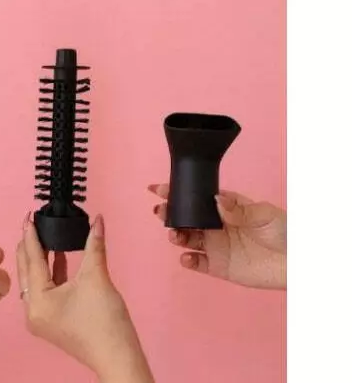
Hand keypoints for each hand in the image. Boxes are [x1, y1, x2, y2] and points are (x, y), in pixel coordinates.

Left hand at [16, 214, 153, 382]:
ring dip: (40, 257)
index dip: (31, 235)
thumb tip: (98, 220)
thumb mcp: (96, 277)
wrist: (119, 356)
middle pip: (27, 270)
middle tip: (33, 221)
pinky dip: (51, 271)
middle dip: (30, 245)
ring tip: (44, 233)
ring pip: (35, 279)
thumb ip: (94, 245)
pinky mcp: (52, 319)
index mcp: (37, 301)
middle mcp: (32, 311)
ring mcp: (41, 317)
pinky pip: (45, 288)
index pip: (32, 260)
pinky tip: (59, 254)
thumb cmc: (104, 321)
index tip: (29, 215)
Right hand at [150, 185, 285, 288]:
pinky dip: (188, 261)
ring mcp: (216, 245)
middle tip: (161, 211)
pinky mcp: (219, 266)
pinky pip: (198, 263)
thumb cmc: (283, 231)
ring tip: (174, 234)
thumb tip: (216, 198)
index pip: (197, 198)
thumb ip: (237, 209)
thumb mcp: (262, 213)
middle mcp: (216, 225)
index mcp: (225, 207)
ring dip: (176, 235)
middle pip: (186, 217)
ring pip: (187, 238)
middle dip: (170, 213)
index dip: (177, 192)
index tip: (158, 188)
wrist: (297, 263)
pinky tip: (186, 257)